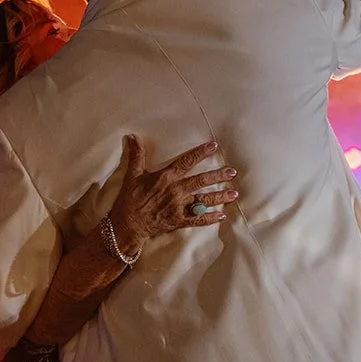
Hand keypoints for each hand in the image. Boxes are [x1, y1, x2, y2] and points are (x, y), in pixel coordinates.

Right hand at [109, 136, 238, 253]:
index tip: (213, 146)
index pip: (186, 162)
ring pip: (204, 200)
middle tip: (232, 172)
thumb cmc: (129, 199)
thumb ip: (136, 155)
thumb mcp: (132, 175)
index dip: (200, 153)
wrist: (127, 225)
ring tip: (234, 193)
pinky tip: (222, 215)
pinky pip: (198, 219)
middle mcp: (176, 191)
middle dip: (218, 175)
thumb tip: (134, 136)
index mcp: (166, 178)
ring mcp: (179, 207)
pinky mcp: (179, 221)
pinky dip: (211, 218)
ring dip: (220, 196)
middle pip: (201, 181)